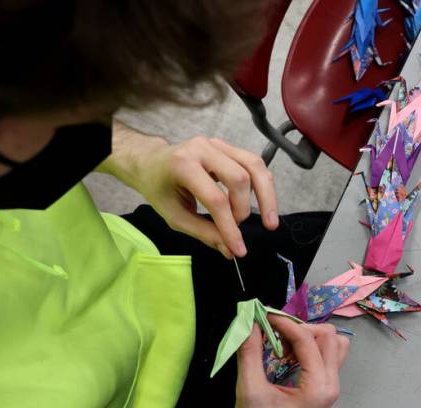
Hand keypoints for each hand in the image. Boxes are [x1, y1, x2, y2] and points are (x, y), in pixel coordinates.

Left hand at [101, 123, 278, 258]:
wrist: (151, 161)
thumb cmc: (159, 188)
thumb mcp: (175, 216)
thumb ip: (203, 233)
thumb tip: (230, 250)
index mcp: (183, 165)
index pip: (216, 199)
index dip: (230, 227)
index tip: (239, 249)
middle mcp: (203, 148)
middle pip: (240, 179)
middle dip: (243, 210)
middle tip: (238, 228)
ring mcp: (218, 144)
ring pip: (255, 166)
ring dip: (266, 196)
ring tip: (269, 221)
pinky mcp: (229, 147)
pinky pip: (255, 164)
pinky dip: (262, 186)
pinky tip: (263, 203)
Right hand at [205, 317, 349, 407]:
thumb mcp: (249, 391)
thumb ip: (250, 354)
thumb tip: (249, 322)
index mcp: (319, 388)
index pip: (308, 340)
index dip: (285, 323)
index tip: (262, 316)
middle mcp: (331, 385)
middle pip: (329, 337)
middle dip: (300, 329)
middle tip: (273, 335)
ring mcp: (330, 388)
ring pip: (332, 346)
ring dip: (308, 338)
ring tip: (281, 349)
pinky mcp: (324, 390)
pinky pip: (326, 358)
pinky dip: (308, 349)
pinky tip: (285, 358)